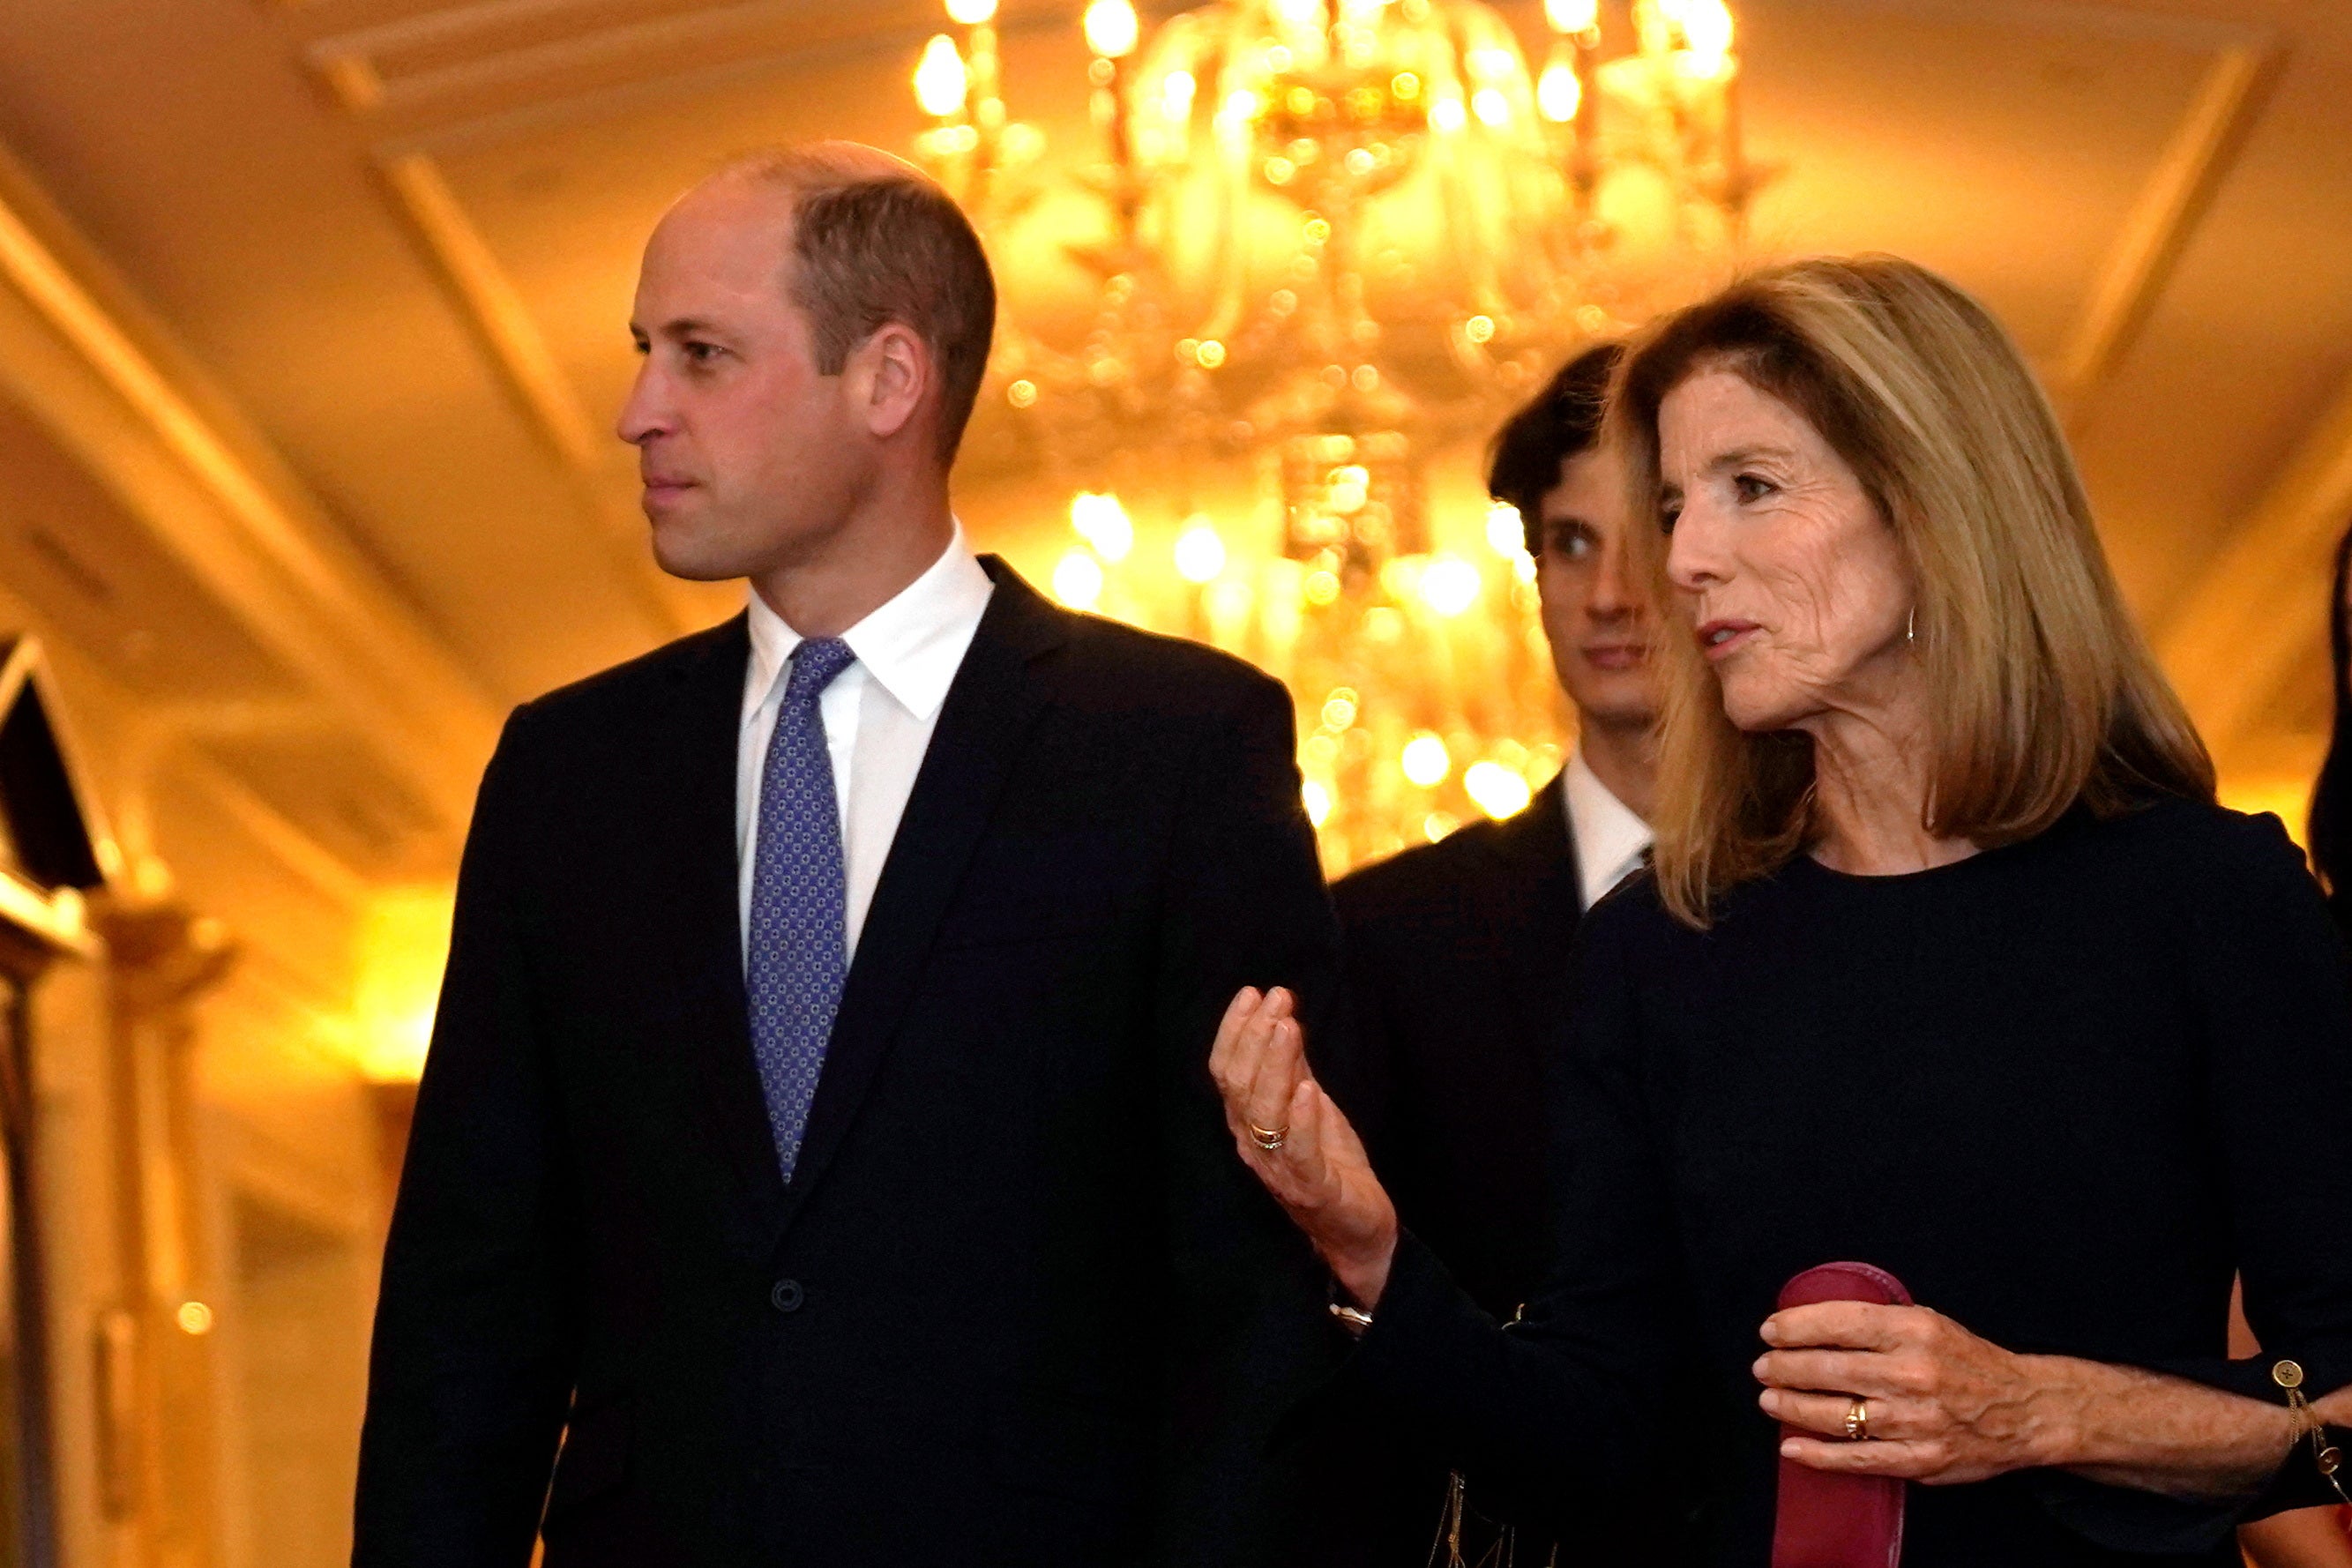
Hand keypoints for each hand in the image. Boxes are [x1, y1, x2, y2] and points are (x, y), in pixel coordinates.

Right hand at [1207, 986, 1397, 1306]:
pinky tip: (1307, 1088)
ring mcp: (1278, 1169)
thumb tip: (1281, 1017)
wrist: (1359, 1232)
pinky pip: (1298, 1152)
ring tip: (1287, 1027)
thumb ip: (1294, 1068)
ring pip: (1262, 1113)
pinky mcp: (1311, 1191)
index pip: (1227, 1072)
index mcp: (1248, 1124)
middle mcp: (1252, 1146)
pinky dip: (1300, 1118)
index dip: (1235, 1031)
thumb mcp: (1311, 1106)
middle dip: (1254, 1037)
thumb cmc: (1330, 1166)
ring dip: (1274, 1066)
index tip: (1253, 992)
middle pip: (1239, 1086)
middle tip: (1275, 1000)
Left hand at [1753, 1301, 2068, 1484]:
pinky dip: (1819, 1455)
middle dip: (1784, 1367)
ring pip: (1836, 1415)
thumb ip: (1877, 1322)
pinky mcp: (1920, 1460)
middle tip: (1763, 1366)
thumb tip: (1813, 1322)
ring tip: (1769, 1399)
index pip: (1838, 1323)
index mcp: (1914, 1331)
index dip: (1795, 1326)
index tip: (1770, 1330)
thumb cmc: (1968, 1361)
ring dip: (1792, 1407)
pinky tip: (1792, 1447)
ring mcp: (1915, 1420)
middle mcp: (1912, 1374)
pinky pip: (1857, 1459)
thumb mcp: (1928, 1322)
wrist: (2025, 1409)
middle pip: (1828, 1369)